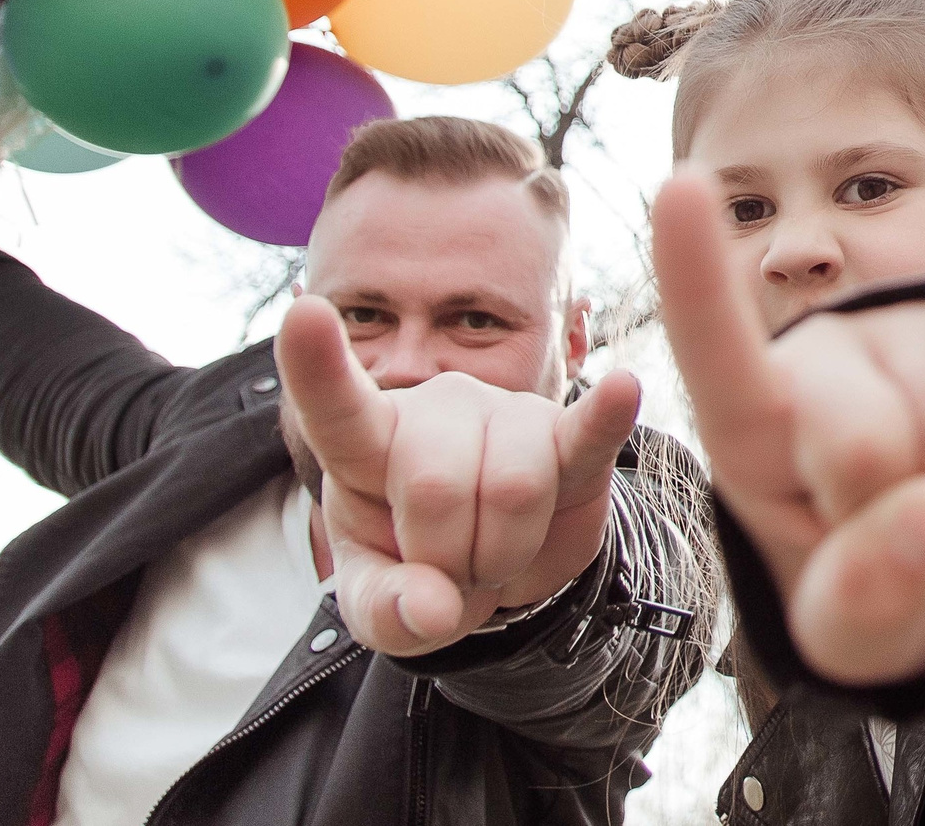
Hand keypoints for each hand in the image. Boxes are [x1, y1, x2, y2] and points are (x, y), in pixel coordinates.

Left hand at [276, 299, 639, 656]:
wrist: (500, 564)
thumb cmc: (422, 567)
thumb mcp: (381, 603)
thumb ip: (387, 610)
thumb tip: (436, 608)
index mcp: (369, 443)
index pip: (336, 405)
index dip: (317, 365)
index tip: (303, 314)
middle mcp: (438, 408)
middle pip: (436, 488)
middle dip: (445, 559)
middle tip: (450, 569)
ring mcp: (507, 413)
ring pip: (511, 493)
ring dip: (502, 555)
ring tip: (495, 551)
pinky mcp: (572, 437)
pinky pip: (589, 431)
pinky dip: (604, 418)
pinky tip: (622, 390)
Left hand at [652, 117, 924, 686]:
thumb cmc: (884, 595)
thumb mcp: (853, 629)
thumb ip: (871, 584)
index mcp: (755, 433)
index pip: (717, 356)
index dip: (697, 281)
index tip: (679, 185)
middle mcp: (828, 363)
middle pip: (859, 436)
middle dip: (902, 535)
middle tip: (914, 579)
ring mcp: (912, 340)